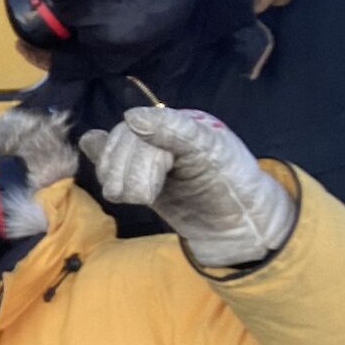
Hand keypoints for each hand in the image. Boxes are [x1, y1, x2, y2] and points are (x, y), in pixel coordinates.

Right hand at [79, 107, 296, 266]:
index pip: (148, 126)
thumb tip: (130, 116)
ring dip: (113, 175)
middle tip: (141, 199)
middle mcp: (165, 135)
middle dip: (127, 170)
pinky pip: (113, 165)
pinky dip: (103, 167)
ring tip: (124, 197)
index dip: (141, 154)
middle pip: (126, 140)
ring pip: (114, 154)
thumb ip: (177, 132)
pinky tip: (105, 177)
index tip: (143, 184)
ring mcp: (151, 158)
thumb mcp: (212, 153)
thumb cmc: (235, 186)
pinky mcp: (141, 179)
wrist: (241, 228)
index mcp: (185, 122)